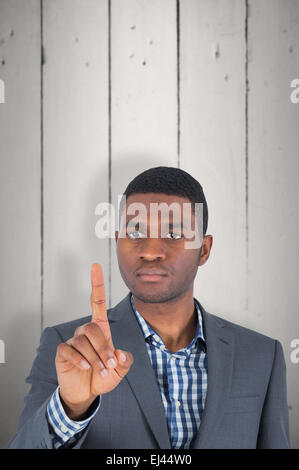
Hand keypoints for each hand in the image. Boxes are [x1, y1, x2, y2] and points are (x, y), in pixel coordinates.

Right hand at [55, 263, 133, 419]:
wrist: (87, 393)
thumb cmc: (103, 376)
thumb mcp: (120, 370)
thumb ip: (125, 361)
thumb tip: (120, 354)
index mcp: (101, 329)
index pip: (97, 302)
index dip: (96, 284)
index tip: (95, 266)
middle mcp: (85, 331)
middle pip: (92, 328)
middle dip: (103, 348)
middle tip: (110, 365)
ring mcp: (73, 341)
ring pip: (82, 340)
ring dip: (94, 357)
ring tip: (100, 371)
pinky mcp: (62, 352)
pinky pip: (69, 350)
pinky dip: (80, 360)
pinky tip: (86, 368)